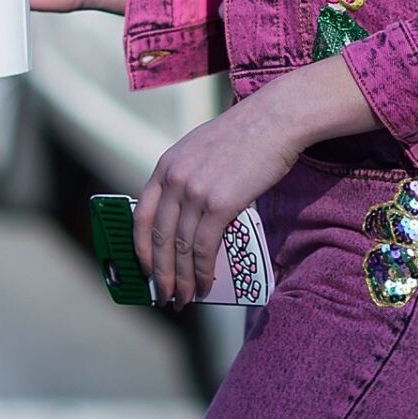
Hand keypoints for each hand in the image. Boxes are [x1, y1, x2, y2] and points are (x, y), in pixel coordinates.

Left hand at [132, 92, 301, 307]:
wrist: (276, 119)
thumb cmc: (246, 135)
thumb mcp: (201, 150)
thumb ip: (187, 178)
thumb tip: (187, 219)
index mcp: (166, 166)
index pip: (142, 216)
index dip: (142, 249)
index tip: (146, 269)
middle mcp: (174, 179)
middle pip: (159, 238)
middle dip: (161, 274)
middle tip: (165, 296)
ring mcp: (195, 191)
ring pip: (181, 248)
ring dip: (182, 279)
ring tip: (186, 298)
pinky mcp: (220, 203)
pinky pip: (204, 247)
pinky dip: (203, 271)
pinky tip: (205, 284)